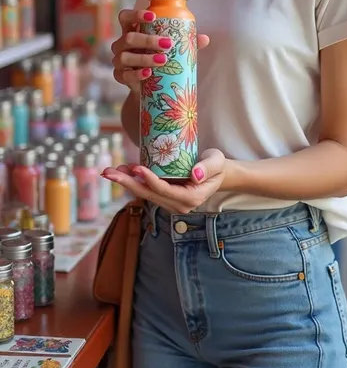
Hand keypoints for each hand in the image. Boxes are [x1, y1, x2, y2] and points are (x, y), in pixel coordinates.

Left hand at [102, 148, 225, 213]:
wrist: (216, 174)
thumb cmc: (216, 165)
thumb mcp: (216, 162)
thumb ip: (208, 167)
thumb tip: (195, 174)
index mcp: (191, 198)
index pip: (165, 190)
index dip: (149, 180)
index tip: (136, 167)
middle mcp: (178, 205)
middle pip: (149, 194)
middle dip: (127, 183)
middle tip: (108, 173)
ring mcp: (170, 203)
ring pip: (145, 194)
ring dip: (127, 182)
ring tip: (110, 171)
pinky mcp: (164, 197)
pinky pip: (147, 190)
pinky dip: (134, 181)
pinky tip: (122, 170)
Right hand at [111, 8, 209, 90]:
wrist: (149, 85)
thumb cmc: (159, 59)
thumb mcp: (172, 49)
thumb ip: (185, 42)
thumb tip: (204, 38)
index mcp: (132, 30)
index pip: (126, 17)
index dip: (136, 14)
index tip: (153, 16)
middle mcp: (122, 44)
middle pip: (128, 37)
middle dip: (148, 40)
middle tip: (168, 44)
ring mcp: (119, 60)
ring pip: (125, 56)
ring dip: (145, 58)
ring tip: (163, 60)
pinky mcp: (120, 76)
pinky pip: (125, 74)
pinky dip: (137, 74)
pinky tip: (149, 73)